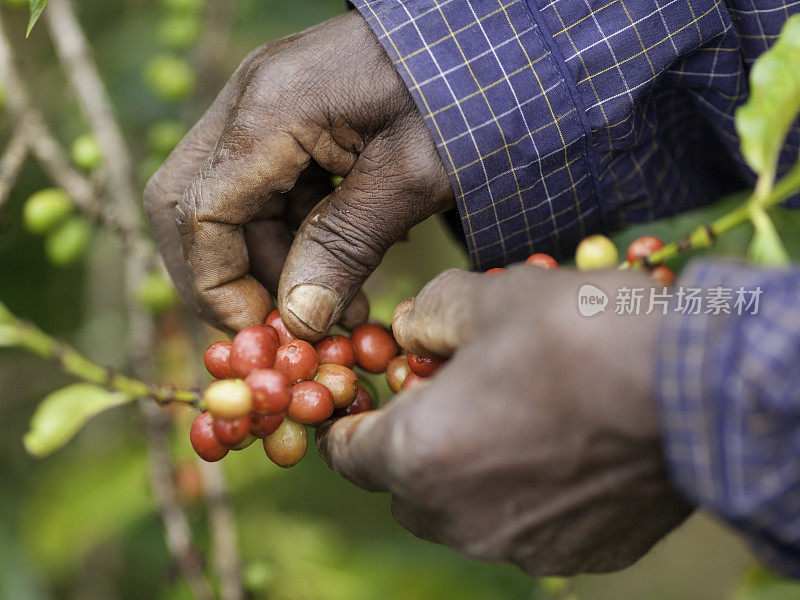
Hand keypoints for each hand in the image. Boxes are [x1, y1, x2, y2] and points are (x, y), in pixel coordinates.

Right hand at [144, 11, 453, 334]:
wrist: (493, 38)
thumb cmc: (464, 96)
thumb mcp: (412, 178)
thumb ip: (346, 246)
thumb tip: (298, 319)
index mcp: (272, 108)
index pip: (199, 213)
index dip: (219, 287)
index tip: (267, 333)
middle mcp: (251, 99)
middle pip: (191, 203)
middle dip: (226, 277)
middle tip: (281, 324)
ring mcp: (268, 103)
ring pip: (228, 200)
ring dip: (269, 262)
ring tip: (336, 307)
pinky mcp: (292, 116)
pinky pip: (267, 186)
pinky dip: (293, 234)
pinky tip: (343, 265)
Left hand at [318, 267, 691, 574]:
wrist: (699, 393)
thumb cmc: (581, 338)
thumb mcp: (490, 298)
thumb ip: (428, 314)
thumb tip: (410, 330)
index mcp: (420, 454)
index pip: (346, 453)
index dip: (350, 421)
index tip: (370, 399)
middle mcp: (458, 517)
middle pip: (401, 486)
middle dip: (410, 443)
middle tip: (447, 396)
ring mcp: (517, 546)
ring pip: (458, 512)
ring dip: (465, 471)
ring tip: (510, 418)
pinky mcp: (575, 556)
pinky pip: (519, 527)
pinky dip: (519, 494)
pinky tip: (559, 448)